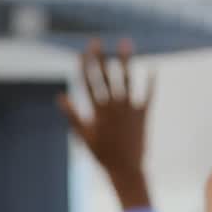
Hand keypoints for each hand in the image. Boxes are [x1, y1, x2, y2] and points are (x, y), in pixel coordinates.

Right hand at [58, 39, 153, 208]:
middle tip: (96, 41)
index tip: (81, 51)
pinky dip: (150, 82)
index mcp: (97, 112)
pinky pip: (147, 95)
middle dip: (99, 58)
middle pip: (104, 77)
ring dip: (125, 61)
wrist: (126, 170)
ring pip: (126, 80)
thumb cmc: (102, 154)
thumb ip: (73, 115)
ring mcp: (129, 109)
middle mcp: (113, 107)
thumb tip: (60, 96)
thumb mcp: (83, 136)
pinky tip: (151, 69)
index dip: (84, 66)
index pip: (88, 83)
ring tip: (125, 42)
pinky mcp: (143, 114)